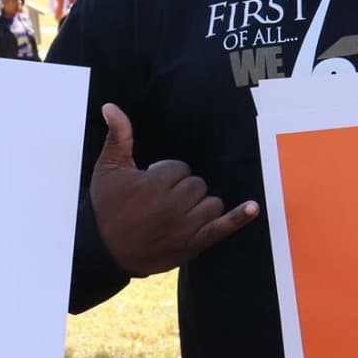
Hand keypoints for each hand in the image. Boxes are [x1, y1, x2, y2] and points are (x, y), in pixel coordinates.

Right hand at [89, 103, 256, 275]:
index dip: (165, 175)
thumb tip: (111, 106)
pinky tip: (253, 208)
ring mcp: (186, 226)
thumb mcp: (107, 170)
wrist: (104, 251)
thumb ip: (118, 136)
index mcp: (154, 183)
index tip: (150, 187)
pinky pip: (222, 228)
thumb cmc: (106, 208)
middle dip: (181, 190)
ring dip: (199, 206)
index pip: (180, 168)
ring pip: (211, 203)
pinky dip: (239, 218)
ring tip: (177, 213)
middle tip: (159, 202)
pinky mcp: (193, 244)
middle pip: (197, 185)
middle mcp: (173, 205)